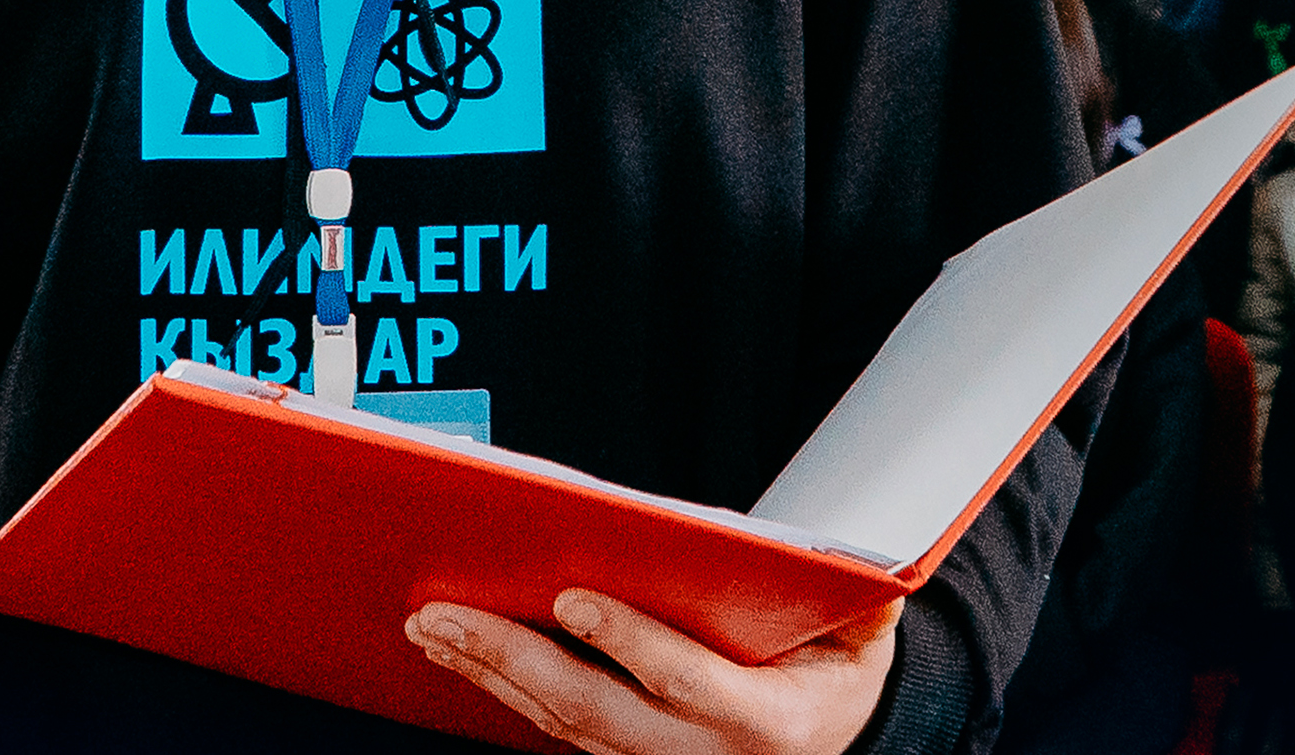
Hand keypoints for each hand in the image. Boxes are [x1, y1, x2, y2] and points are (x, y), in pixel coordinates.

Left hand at [407, 589, 897, 752]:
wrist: (835, 741)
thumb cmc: (839, 668)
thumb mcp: (863, 633)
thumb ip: (855, 595)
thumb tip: (857, 559)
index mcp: (763, 719)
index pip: (683, 680)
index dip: (628, 640)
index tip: (572, 596)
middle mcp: (701, 754)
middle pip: (594, 711)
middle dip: (513, 659)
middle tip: (446, 612)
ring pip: (563, 725)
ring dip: (491, 674)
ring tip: (431, 626)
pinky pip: (560, 731)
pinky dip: (506, 691)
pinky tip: (462, 654)